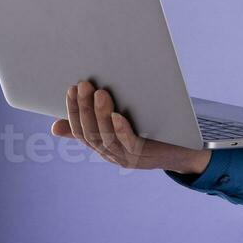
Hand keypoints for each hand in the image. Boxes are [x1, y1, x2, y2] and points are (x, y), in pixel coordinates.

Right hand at [54, 80, 211, 173]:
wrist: (185, 151)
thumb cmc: (152, 132)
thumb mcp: (121, 125)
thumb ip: (97, 121)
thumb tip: (57, 125)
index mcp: (103, 146)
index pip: (80, 131)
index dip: (73, 110)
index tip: (71, 88)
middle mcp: (112, 154)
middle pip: (91, 133)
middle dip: (84, 108)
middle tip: (83, 85)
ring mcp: (128, 157)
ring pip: (107, 138)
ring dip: (101, 115)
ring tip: (100, 93)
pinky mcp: (146, 155)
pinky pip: (129, 144)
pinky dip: (121, 130)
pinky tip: (118, 115)